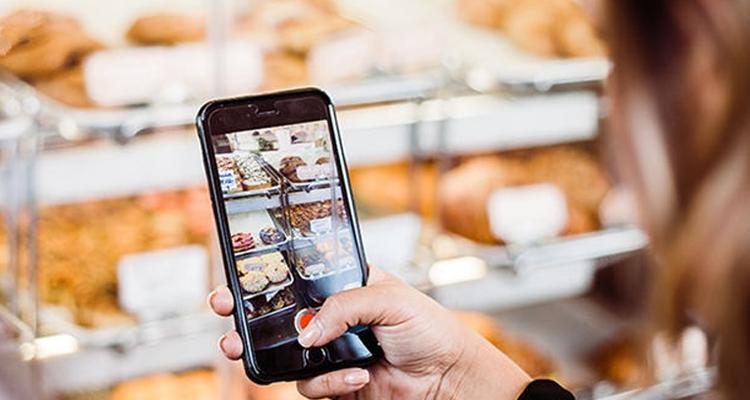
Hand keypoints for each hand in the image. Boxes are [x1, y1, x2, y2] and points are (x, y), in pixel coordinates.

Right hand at [209, 267, 529, 398]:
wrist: (449, 379)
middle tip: (225, 313)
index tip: (240, 273)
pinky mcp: (335, 384)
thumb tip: (306, 332)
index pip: (300, 277)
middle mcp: (333, 318)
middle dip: (246, 316)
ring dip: (275, 354)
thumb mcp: (390, 298)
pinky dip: (330, 383)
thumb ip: (342, 306)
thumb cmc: (430, 329)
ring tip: (270, 350)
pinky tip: (358, 377)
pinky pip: (311, 384)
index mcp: (346, 286)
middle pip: (279, 316)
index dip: (269, 275)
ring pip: (286, 354)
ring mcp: (331, 352)